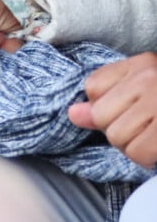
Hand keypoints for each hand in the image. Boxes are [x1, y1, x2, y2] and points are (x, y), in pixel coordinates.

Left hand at [68, 52, 156, 167]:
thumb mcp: (143, 89)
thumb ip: (106, 98)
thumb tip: (73, 114)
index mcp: (141, 64)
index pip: (92, 87)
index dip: (103, 105)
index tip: (125, 108)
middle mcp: (151, 78)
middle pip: (101, 116)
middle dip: (116, 129)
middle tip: (142, 126)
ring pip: (117, 137)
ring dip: (132, 145)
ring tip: (152, 136)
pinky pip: (138, 153)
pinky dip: (145, 158)